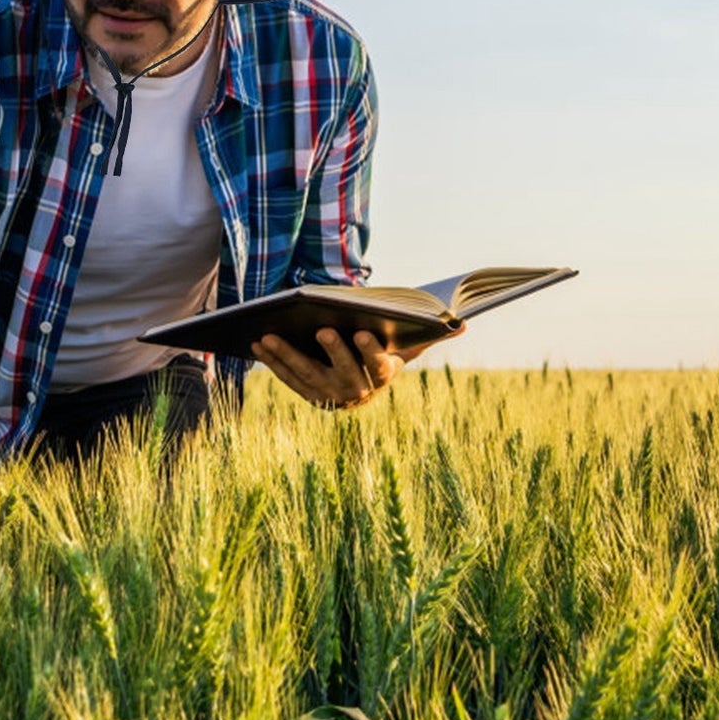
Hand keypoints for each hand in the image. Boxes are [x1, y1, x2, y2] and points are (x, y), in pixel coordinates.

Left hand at [251, 327, 455, 409]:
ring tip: (267, 335)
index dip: (371, 350)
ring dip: (287, 356)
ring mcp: (330, 395)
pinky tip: (256, 344)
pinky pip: (288, 378)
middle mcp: (357, 391)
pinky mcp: (308, 393)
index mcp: (382, 377)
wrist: (364, 376)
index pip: (379, 366)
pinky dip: (272, 363)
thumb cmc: (387, 349)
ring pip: (307, 376)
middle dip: (332, 351)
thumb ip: (430, 335)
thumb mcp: (409, 343)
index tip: (363, 331)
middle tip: (321, 328)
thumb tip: (462, 324)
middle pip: (343, 372)